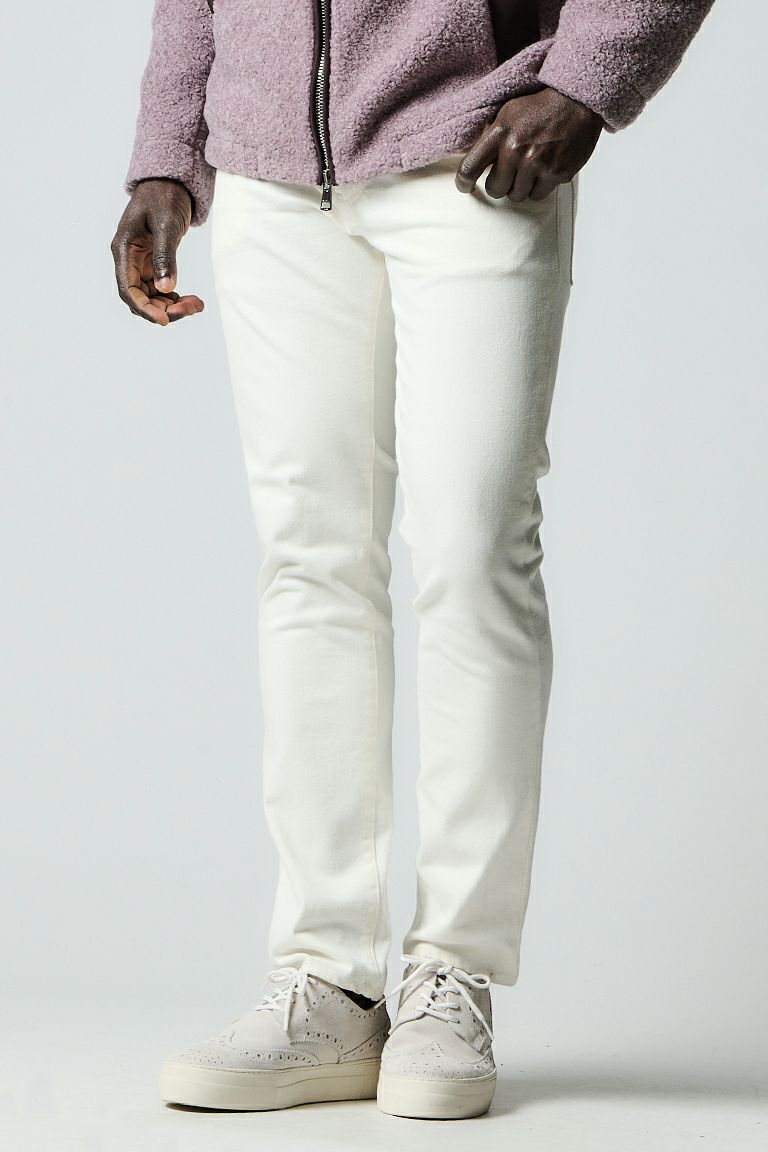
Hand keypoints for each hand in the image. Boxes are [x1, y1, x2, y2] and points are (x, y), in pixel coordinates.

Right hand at [111, 178, 204, 325]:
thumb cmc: (164, 196)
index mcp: (124, 249)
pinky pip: (160, 289)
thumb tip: (165, 288)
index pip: (127, 289)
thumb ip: (165, 256)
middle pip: (140, 298)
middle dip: (164, 309)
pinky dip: (175, 298)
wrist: (170, 181)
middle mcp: (128, 260)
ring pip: (151, 297)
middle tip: (192, 309)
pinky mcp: (153, 263)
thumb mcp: (166, 224)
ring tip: (198, 305)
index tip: (165, 320)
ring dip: (172, 306)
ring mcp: (140, 263)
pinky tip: (193, 299)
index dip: (144, 309)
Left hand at [456, 86, 603, 201]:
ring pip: (517, 195)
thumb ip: (490, 136)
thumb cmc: (540, 108)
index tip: (465, 187)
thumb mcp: (508, 112)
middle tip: (509, 174)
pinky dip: (540, 187)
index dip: (463, 183)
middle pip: (496, 190)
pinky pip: (538, 195)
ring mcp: (537, 163)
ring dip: (521, 187)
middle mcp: (516, 149)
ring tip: (530, 169)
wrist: (576, 101)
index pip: (470, 168)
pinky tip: (544, 170)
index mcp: (500, 132)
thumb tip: (472, 158)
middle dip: (500, 185)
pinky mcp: (556, 173)